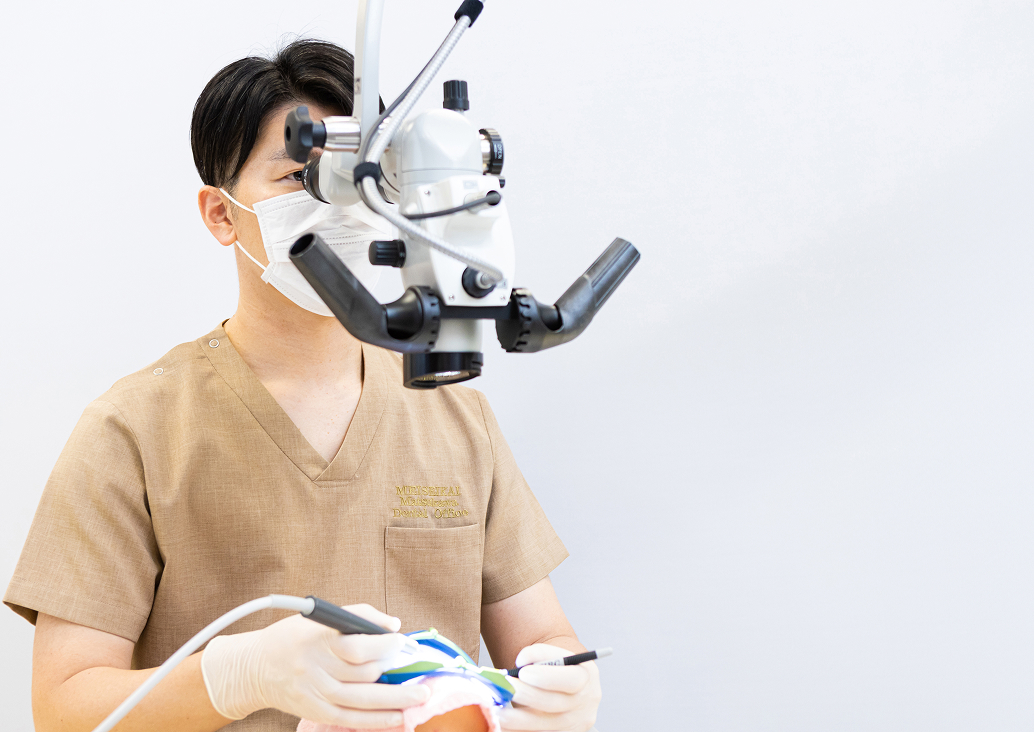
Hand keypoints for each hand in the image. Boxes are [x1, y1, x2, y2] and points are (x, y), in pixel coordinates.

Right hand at [201, 603, 429, 727]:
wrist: (255, 668)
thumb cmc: (294, 637)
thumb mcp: (320, 618)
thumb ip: (358, 615)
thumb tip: (393, 625)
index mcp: (317, 639)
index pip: (356, 645)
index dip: (384, 646)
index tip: (402, 642)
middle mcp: (316, 667)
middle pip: (364, 675)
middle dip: (396, 675)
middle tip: (422, 675)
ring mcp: (316, 693)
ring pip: (362, 700)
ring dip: (395, 701)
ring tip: (420, 698)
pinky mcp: (315, 711)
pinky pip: (350, 719)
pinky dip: (376, 720)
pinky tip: (397, 718)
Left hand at [499, 643, 600, 731]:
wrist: (565, 683)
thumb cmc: (555, 666)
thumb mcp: (554, 653)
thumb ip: (539, 653)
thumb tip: (521, 661)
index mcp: (586, 676)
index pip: (571, 679)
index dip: (547, 677)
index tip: (523, 672)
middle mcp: (584, 703)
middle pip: (554, 703)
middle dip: (526, 695)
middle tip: (504, 688)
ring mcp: (575, 723)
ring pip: (543, 725)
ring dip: (517, 718)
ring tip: (497, 710)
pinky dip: (517, 729)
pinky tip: (502, 724)